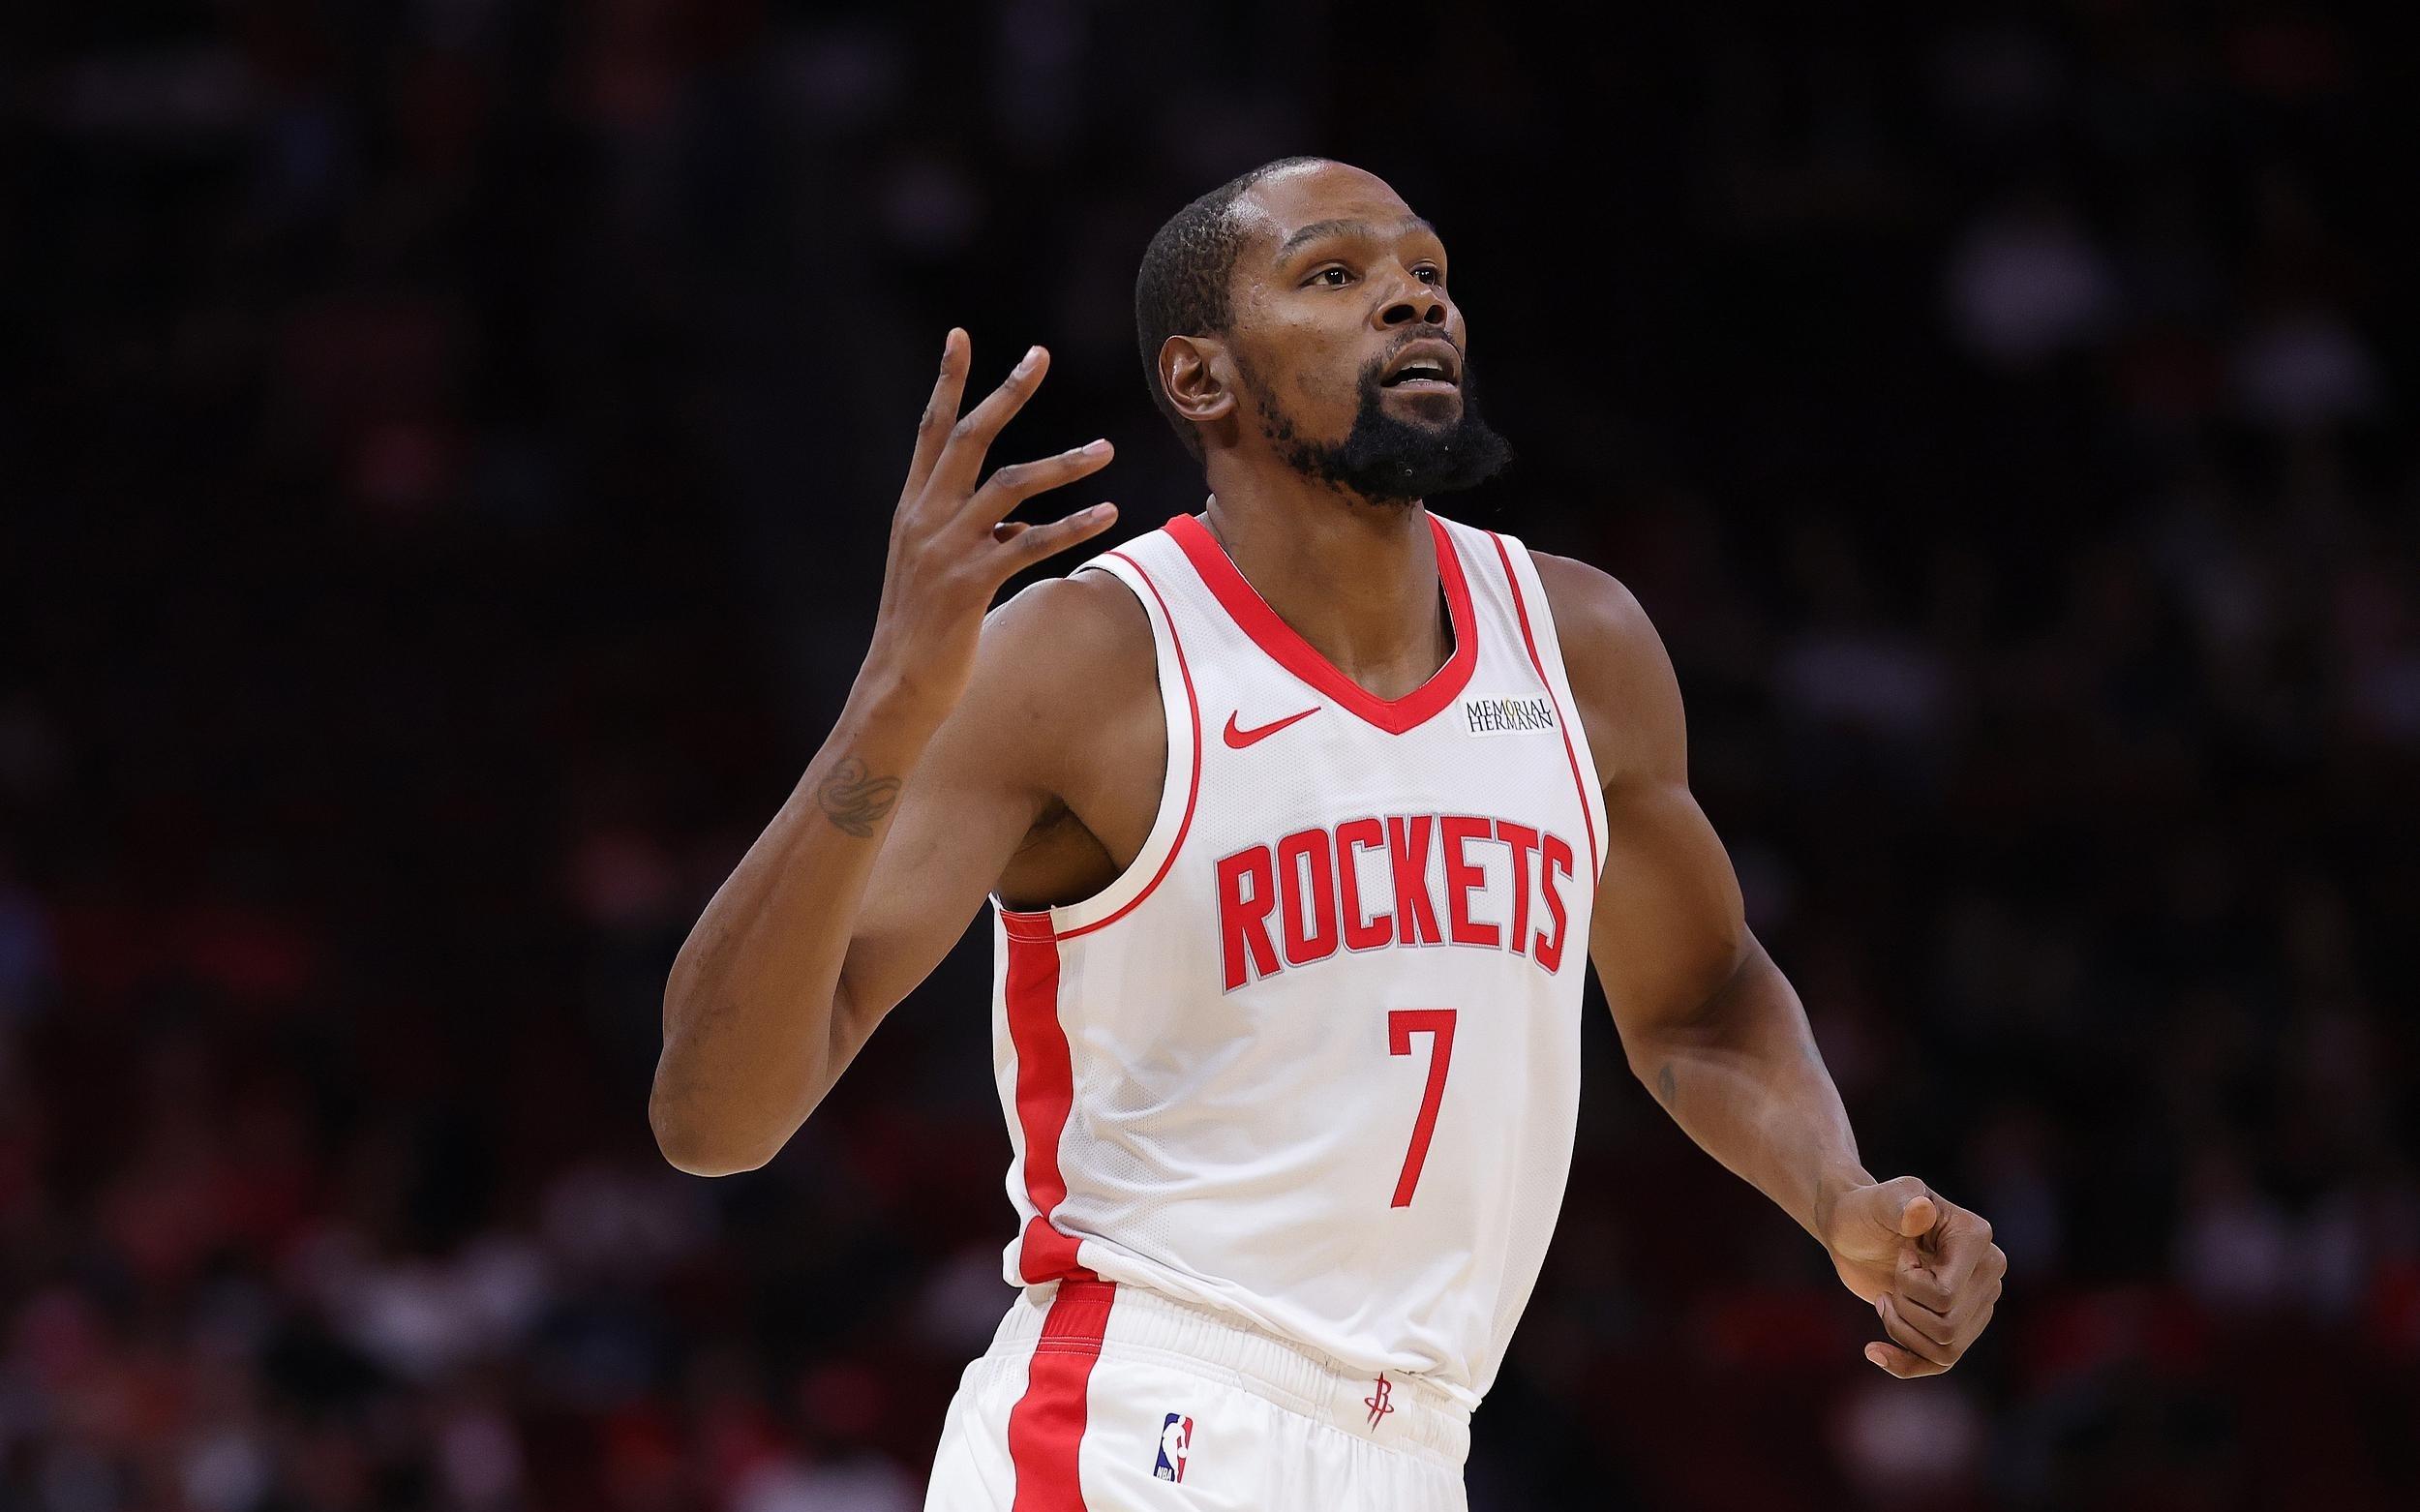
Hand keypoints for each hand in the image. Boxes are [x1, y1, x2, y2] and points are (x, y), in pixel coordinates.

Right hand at [863, 329, 1118, 723]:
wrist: (897, 687)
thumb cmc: (924, 630)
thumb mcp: (939, 569)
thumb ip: (973, 534)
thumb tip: (1014, 520)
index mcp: (912, 508)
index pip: (931, 431)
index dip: (946, 382)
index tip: (960, 335)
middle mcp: (925, 518)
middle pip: (970, 438)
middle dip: (1006, 392)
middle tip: (1039, 355)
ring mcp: (946, 549)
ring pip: (1012, 484)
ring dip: (1064, 462)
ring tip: (1105, 449)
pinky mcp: (971, 584)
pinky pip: (1031, 542)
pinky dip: (1074, 524)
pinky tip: (1108, 512)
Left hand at [1822, 1174, 2005, 1378]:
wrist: (1852, 1230)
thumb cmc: (1865, 1210)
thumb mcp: (1876, 1201)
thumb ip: (1898, 1202)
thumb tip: (1921, 1210)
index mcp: (1976, 1237)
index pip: (1945, 1295)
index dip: (1909, 1284)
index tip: (1901, 1254)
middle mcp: (1988, 1271)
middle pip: (1947, 1326)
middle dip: (1904, 1309)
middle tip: (1891, 1278)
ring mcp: (1977, 1301)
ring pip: (1946, 1349)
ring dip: (1902, 1330)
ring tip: (1886, 1299)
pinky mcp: (1957, 1324)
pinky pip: (1941, 1363)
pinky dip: (1905, 1364)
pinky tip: (1874, 1351)